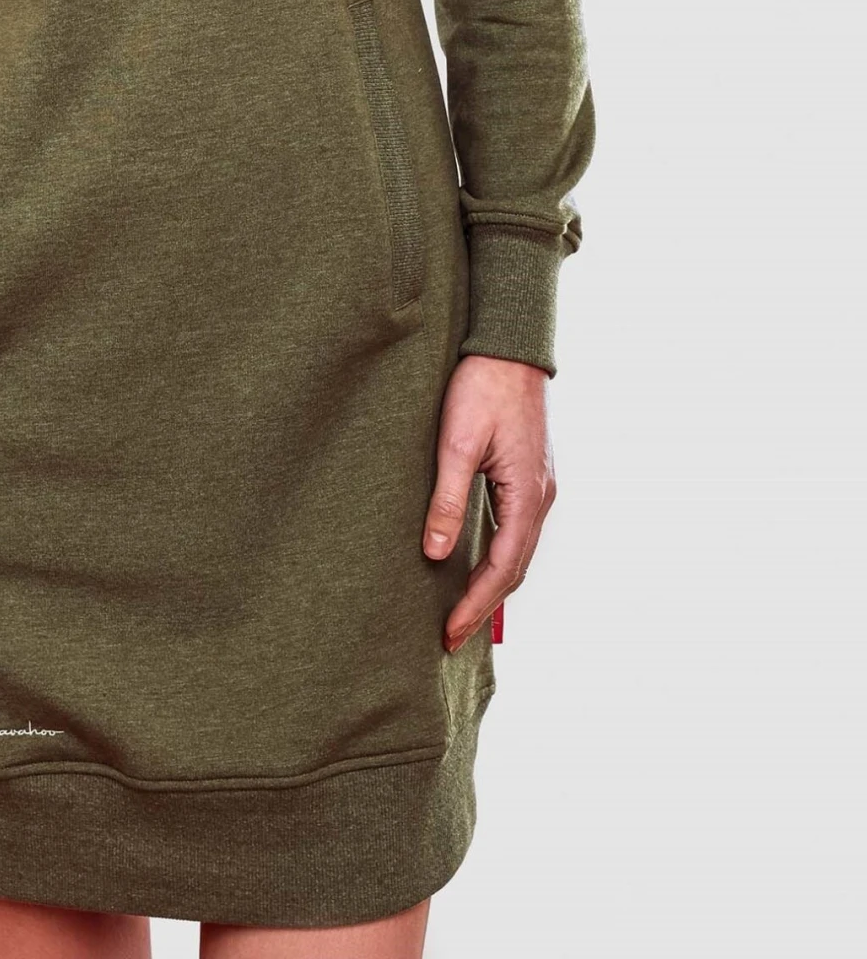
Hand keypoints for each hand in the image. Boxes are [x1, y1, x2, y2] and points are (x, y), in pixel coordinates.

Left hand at [422, 354, 556, 650]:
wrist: (509, 345)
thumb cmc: (481, 388)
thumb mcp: (456, 443)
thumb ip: (449, 499)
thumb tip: (438, 554)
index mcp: (527, 494)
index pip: (503, 568)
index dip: (476, 605)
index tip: (449, 633)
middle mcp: (541, 496)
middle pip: (516, 567)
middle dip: (484, 604)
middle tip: (451, 635)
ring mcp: (539, 485)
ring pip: (518, 549)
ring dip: (493, 582)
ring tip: (462, 610)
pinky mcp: (530, 473)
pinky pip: (517, 528)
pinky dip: (499, 555)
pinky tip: (478, 561)